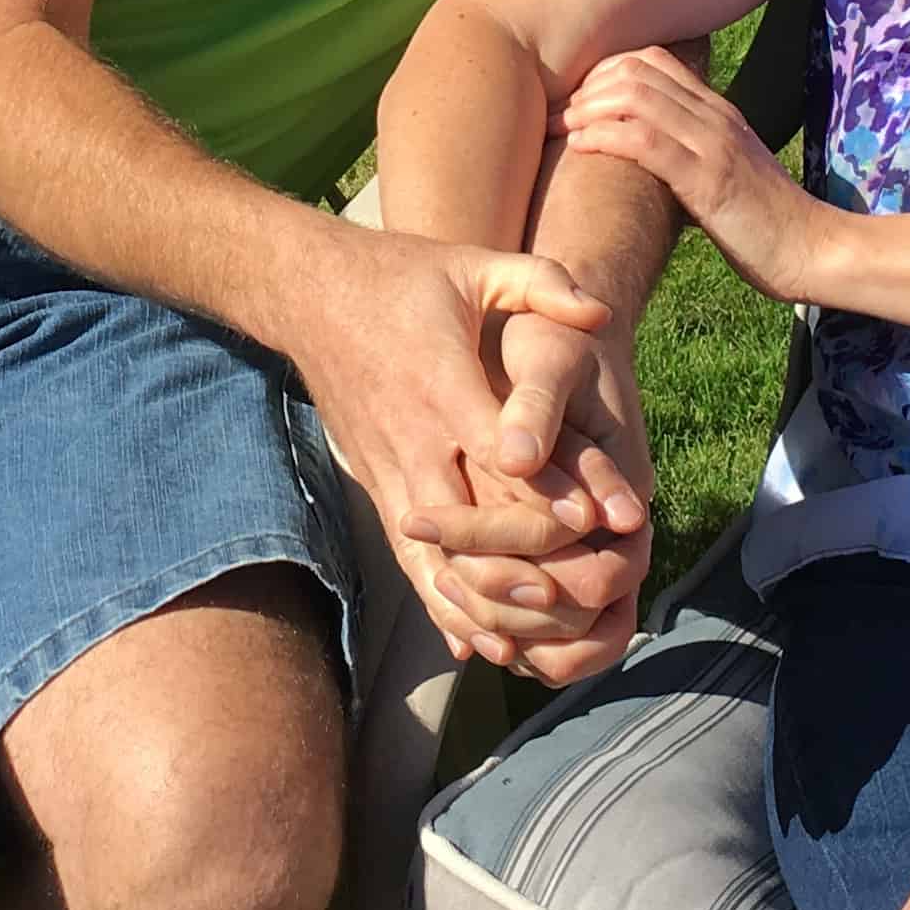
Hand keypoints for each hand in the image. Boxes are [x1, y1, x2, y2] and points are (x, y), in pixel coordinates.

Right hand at [290, 232, 633, 668]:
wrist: (310, 294)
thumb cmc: (402, 277)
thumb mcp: (475, 265)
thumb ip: (541, 282)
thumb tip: (600, 312)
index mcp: (443, 386)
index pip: (497, 451)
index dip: (547, 488)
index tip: (594, 517)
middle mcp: (413, 439)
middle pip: (468, 519)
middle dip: (521, 562)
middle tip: (581, 593)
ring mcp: (388, 470)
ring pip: (434, 557)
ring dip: (482, 601)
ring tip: (535, 642)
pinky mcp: (375, 488)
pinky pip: (409, 561)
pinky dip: (443, 605)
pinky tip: (478, 644)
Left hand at [557, 47, 835, 305]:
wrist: (813, 250)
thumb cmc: (766, 224)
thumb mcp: (725, 174)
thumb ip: (691, 155)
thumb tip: (646, 158)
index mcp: (718, 112)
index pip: (653, 60)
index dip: (605, 71)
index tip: (576, 101)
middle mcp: (714, 116)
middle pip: (636, 70)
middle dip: (586, 86)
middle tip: (556, 114)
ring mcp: (713, 144)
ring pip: (636, 97)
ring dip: (587, 108)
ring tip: (559, 128)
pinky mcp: (708, 180)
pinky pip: (645, 141)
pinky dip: (604, 137)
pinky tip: (580, 146)